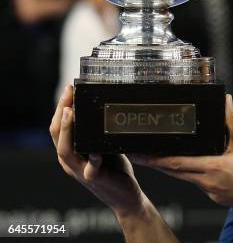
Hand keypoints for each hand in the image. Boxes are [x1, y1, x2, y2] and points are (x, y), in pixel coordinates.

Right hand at [50, 85, 147, 218]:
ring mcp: (79, 170)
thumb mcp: (102, 144)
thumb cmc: (113, 168)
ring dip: (67, 130)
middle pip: (56, 134)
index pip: (58, 126)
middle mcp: (69, 160)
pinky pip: (89, 170)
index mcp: (70, 150)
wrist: (125, 196)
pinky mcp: (94, 179)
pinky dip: (91, 160)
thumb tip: (102, 103)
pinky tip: (96, 151)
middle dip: (61, 111)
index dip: (61, 106)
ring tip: (71, 113)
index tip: (69, 88)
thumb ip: (97, 130)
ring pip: (65, 150)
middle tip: (68, 93)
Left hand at [129, 95, 232, 213]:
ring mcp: (212, 192)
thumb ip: (231, 121)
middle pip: (175, 172)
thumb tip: (225, 101)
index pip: (175, 163)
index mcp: (213, 168)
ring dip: (176, 168)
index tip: (139, 154)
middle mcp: (208, 183)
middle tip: (140, 154)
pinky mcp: (218, 197)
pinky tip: (198, 166)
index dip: (154, 159)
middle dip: (157, 163)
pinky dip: (194, 174)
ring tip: (165, 156)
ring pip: (187, 178)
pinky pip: (200, 184)